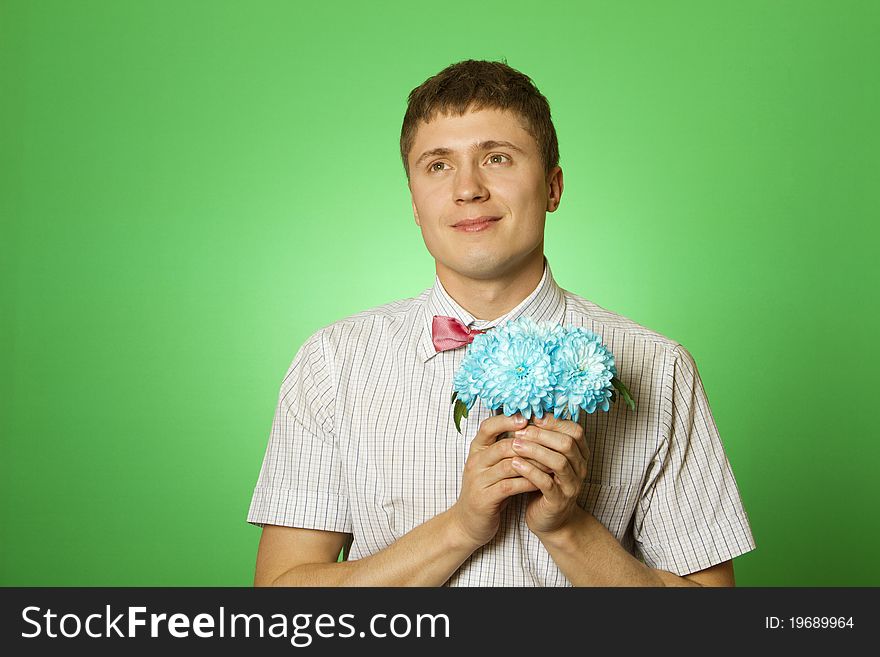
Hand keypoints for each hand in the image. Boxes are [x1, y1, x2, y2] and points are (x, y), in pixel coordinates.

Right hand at [449, 413, 539, 548]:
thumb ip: (505, 448)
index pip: (488, 426)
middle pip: (504, 445)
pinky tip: (542, 482)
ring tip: (552, 463)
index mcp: (476, 450)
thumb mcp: (492, 465)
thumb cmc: (487, 490)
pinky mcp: (484, 499)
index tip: (530, 418)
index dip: (508, 420)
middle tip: (552, 444)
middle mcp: (475, 462)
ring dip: (533, 464)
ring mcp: (478, 480)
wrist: (468, 522)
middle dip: (530, 444)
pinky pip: (510, 486)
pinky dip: (527, 482)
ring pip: (509, 465)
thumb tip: (530, 428)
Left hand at [509, 414, 589, 535]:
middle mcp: (580, 468)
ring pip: (558, 462)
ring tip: (514, 444)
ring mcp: (572, 485)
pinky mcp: (559, 501)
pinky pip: (547, 483)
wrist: (549, 520)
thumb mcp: (546, 458)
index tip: (531, 417)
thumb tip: (529, 413)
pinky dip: (530, 471)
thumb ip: (543, 439)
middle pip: (567, 443)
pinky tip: (514, 464)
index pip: (574, 430)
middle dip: (541, 434)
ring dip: (535, 450)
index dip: (553, 422)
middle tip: (519, 431)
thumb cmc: (544, 483)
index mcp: (579, 454)